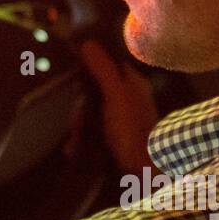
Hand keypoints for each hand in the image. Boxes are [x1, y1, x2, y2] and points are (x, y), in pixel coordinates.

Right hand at [77, 39, 158, 174]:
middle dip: (80, 108)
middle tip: (78, 122)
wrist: (145, 177)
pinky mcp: (113, 139)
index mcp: (132, 83)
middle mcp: (127, 98)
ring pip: (88, 113)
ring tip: (75, 142)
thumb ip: (103, 70)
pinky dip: (80, 140)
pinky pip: (90, 133)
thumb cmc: (134, 133)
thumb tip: (87, 42)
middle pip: (92, 90)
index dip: (87, 68)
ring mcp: (119, 119)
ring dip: (78, 127)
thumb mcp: (116, 97)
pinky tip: (73, 150)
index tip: (74, 79)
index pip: (106, 63)